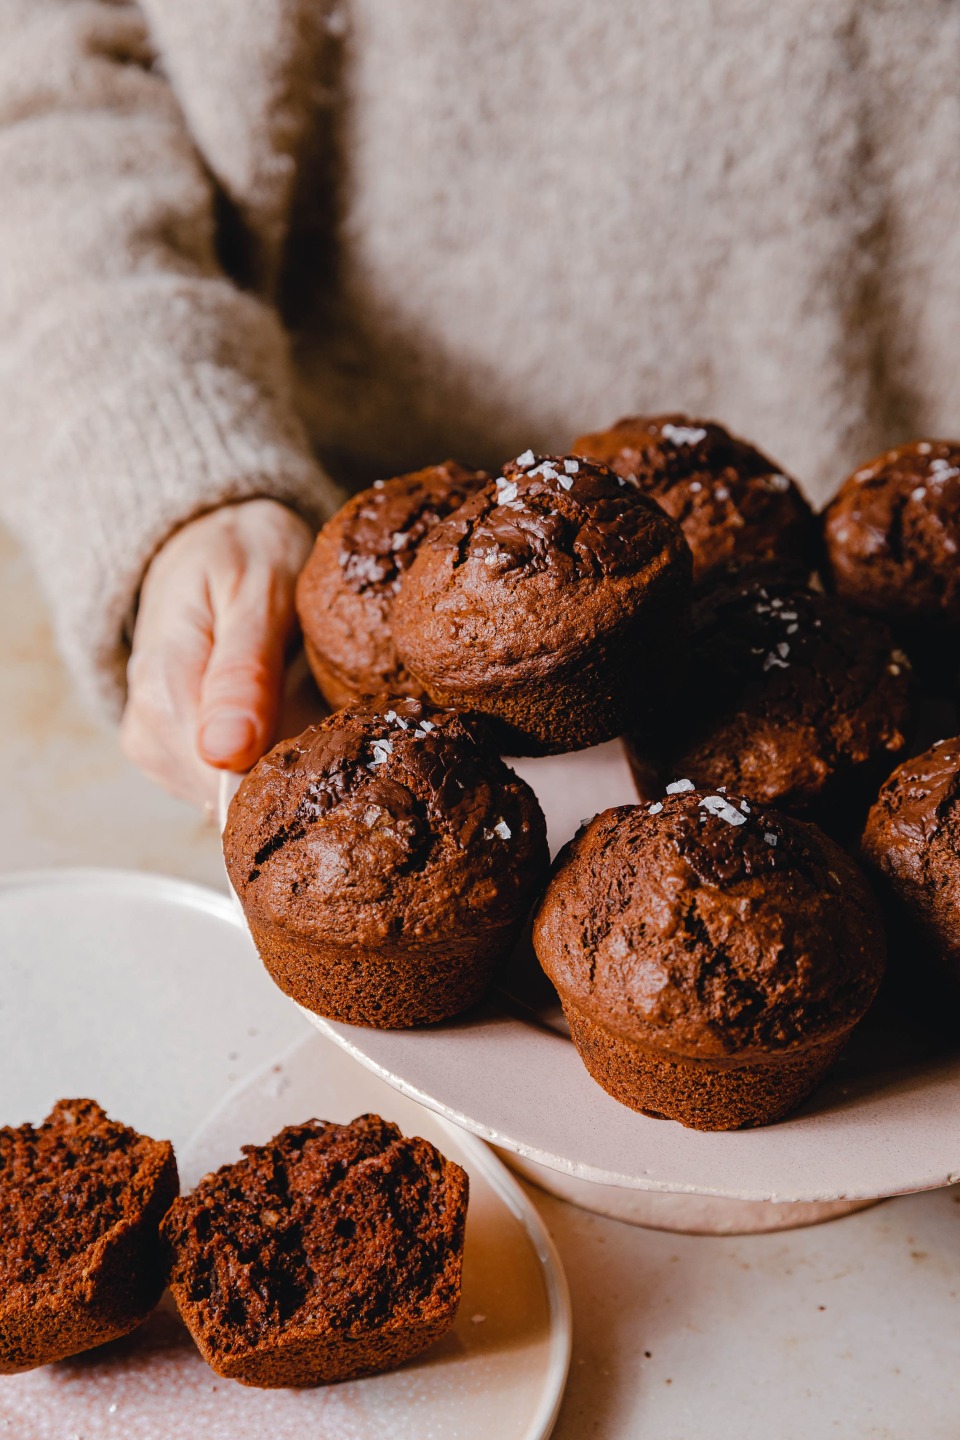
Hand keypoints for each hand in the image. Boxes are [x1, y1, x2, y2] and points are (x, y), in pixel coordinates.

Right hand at [121, 499, 313, 807]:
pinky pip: (233, 788)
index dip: (286, 775)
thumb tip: (226, 751)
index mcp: (162, 687)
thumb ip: (244, 671)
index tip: (337, 747)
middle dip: (291, 770)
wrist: (205, 546)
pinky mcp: (176, 761)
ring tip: (307, 704)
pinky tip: (288, 720)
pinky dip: (270, 762)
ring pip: (235, 800)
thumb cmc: (239, 558)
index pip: (221, 779)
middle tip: (333, 714)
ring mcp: (159, 751)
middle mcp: (149, 731)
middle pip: (231, 798)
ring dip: (283, 766)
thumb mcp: (257, 592)